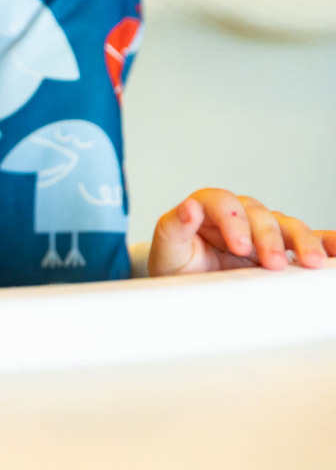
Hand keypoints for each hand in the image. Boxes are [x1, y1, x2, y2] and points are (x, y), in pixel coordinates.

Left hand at [148, 188, 335, 275]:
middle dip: (269, 238)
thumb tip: (188, 208)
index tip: (239, 247)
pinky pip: (309, 238)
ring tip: (311, 262)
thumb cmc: (176, 264)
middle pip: (260, 214)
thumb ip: (174, 226)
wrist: (186, 285)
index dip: (233, 221)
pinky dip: (325, 242)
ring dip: (302, 242)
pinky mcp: (280, 246)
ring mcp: (262, 229)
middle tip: (272, 262)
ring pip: (287, 225)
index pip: (223, 202)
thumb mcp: (167, 247)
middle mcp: (239, 214)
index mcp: (208, 208)